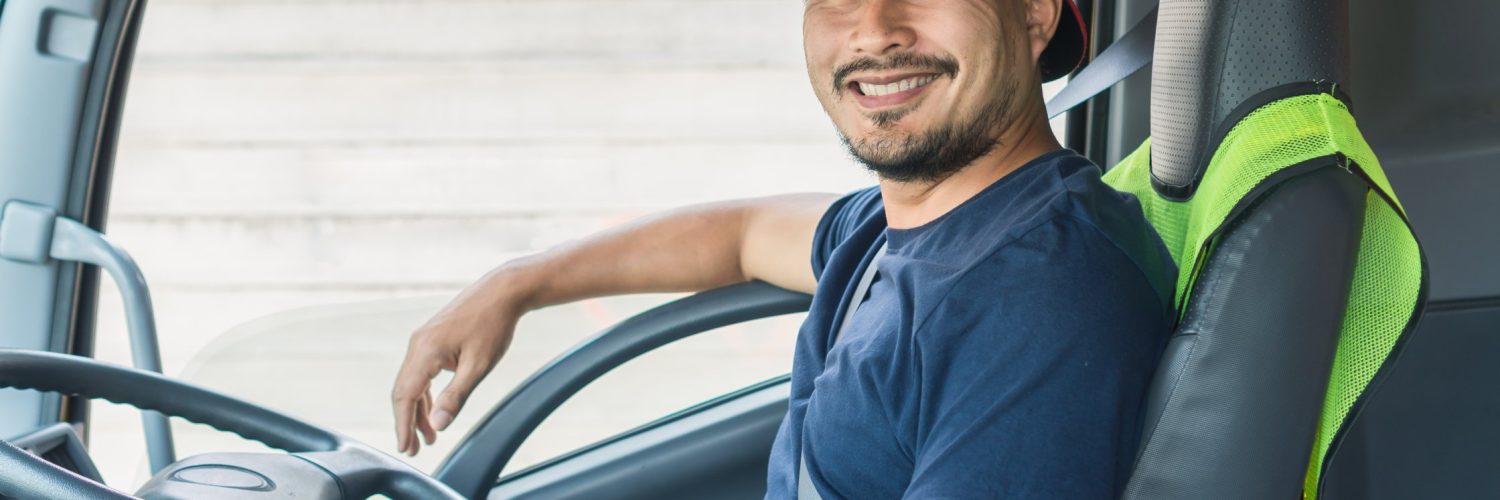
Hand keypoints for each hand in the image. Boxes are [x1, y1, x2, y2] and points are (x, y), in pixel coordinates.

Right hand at [390, 272, 527, 456]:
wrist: (502, 291)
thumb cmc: (494, 326)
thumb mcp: (478, 366)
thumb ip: (456, 397)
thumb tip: (438, 425)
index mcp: (425, 352)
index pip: (405, 396)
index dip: (403, 425)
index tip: (405, 447)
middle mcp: (417, 345)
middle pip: (404, 391)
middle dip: (408, 422)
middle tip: (415, 449)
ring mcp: (422, 340)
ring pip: (412, 382)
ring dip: (418, 409)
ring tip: (428, 436)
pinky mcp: (431, 339)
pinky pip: (421, 372)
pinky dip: (425, 393)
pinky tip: (434, 409)